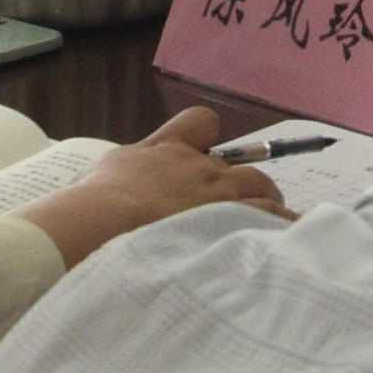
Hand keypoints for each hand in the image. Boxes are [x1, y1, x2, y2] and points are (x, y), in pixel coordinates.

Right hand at [19, 107, 291, 263]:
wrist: (102, 225)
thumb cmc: (91, 205)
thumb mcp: (107, 175)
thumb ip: (126, 172)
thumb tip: (123, 177)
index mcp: (167, 150)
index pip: (202, 123)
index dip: (207, 142)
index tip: (202, 163)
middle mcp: (201, 169)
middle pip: (247, 169)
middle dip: (249, 190)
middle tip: (239, 215)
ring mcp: (220, 197)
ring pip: (268, 195)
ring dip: (270, 214)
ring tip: (267, 237)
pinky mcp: (233, 225)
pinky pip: (275, 225)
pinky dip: (281, 235)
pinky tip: (281, 250)